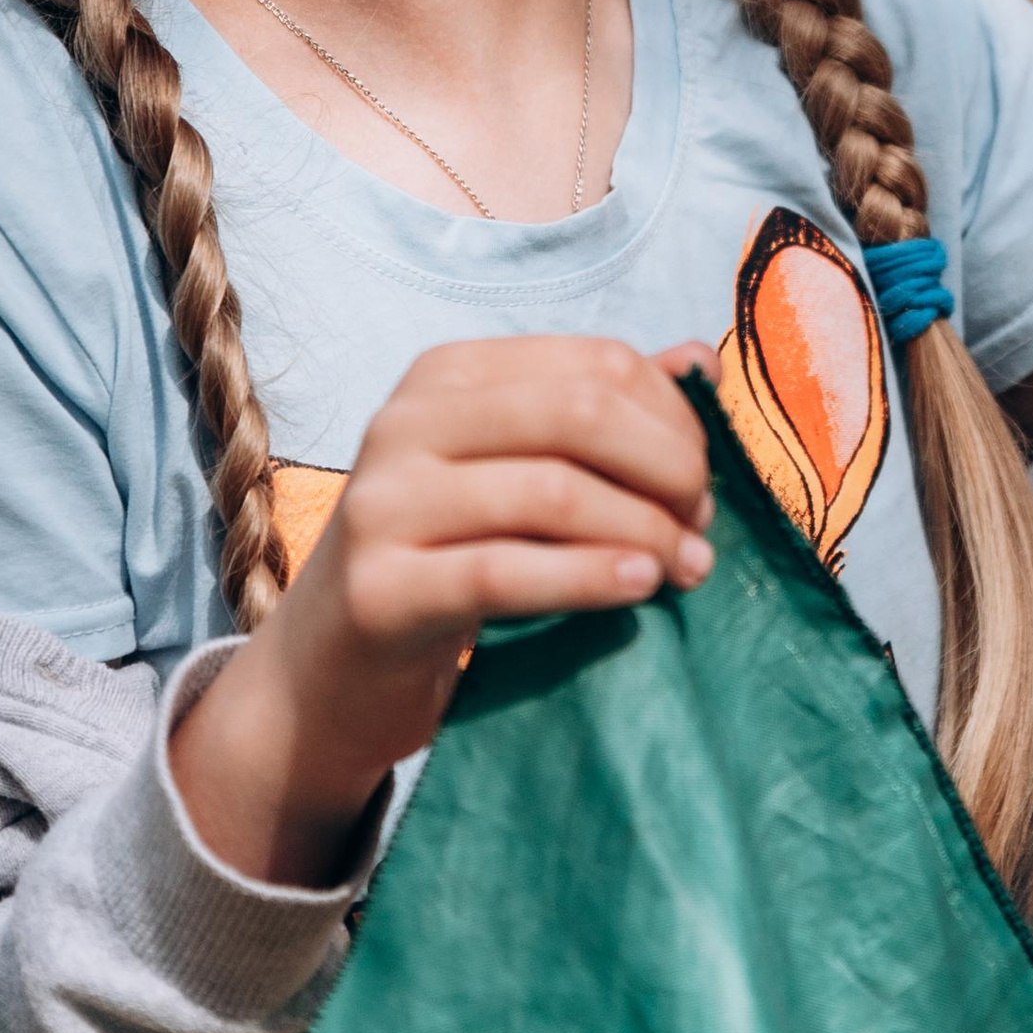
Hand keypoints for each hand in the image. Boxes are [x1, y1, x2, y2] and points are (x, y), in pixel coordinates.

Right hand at [171, 335, 716, 885]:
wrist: (329, 671)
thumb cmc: (444, 561)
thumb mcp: (513, 473)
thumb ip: (598, 416)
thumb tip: (698, 361)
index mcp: (443, 377)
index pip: (593, 364)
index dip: (671, 419)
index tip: (703, 478)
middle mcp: (404, 424)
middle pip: (579, 414)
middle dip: (667, 467)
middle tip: (701, 524)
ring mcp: (384, 503)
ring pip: (553, 492)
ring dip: (644, 531)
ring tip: (688, 567)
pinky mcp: (381, 589)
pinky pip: (508, 572)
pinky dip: (591, 576)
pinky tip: (640, 586)